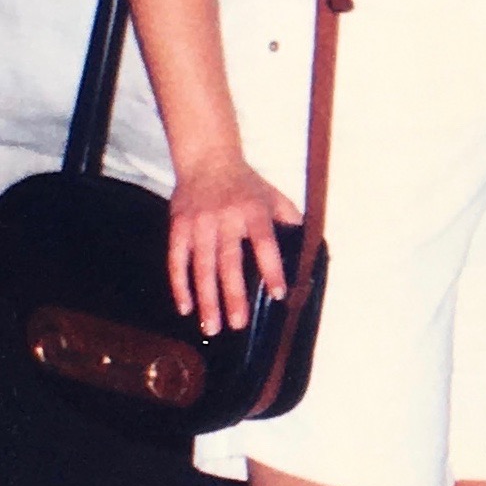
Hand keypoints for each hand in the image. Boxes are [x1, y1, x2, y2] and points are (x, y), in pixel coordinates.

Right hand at [166, 155, 300, 334]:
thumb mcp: (273, 196)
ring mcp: (199, 223)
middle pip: (229, 262)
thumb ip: (291, 221)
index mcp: (253, 211)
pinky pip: (177, 260)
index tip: (278, 294)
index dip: (272, 269)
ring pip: (201, 267)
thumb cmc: (245, 183)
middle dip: (233, 295)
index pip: (265, 243)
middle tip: (238, 324)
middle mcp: (225, 218)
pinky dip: (179, 285)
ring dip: (206, 299)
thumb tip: (308, 250)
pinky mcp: (178, 226)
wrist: (206, 158)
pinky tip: (186, 308)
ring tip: (212, 327)